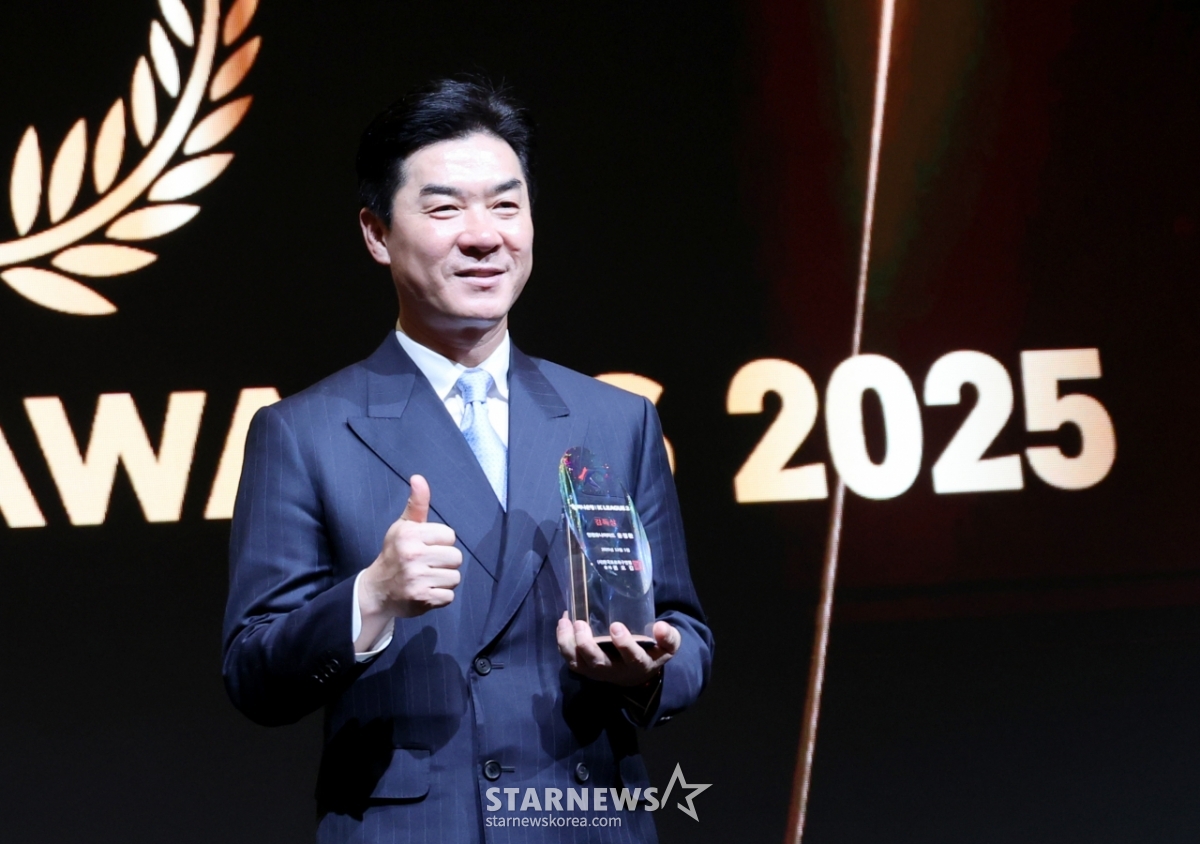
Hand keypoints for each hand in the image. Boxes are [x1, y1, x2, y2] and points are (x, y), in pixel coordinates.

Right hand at [356, 475, 461, 646]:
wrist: (377, 590)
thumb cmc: (395, 553)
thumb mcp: (403, 526)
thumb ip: (417, 504)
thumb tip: (418, 478)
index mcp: (409, 534)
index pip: (450, 536)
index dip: (441, 542)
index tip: (426, 547)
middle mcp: (412, 555)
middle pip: (456, 557)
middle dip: (445, 562)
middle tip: (428, 565)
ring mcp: (416, 579)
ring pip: (455, 577)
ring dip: (444, 580)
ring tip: (426, 578)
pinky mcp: (422, 599)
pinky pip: (449, 596)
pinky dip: (440, 597)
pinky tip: (425, 591)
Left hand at [556, 614, 680, 686]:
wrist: (637, 673)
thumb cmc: (651, 652)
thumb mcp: (667, 647)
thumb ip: (668, 637)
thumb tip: (660, 626)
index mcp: (639, 664)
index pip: (633, 658)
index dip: (624, 644)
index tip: (616, 626)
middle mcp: (616, 671)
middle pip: (599, 664)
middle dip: (587, 645)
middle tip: (581, 624)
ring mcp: (598, 671)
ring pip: (579, 664)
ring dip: (569, 644)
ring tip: (566, 622)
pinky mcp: (585, 669)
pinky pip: (570, 660)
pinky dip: (563, 643)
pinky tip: (563, 624)